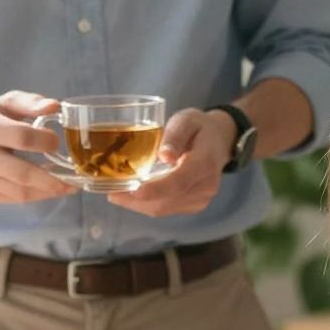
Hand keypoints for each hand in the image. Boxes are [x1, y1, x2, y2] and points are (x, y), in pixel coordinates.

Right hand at [0, 91, 76, 203]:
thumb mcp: (4, 103)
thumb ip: (30, 102)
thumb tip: (55, 106)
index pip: (21, 137)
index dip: (45, 141)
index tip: (56, 142)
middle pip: (22, 173)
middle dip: (52, 179)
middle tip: (74, 178)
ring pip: (20, 191)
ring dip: (48, 191)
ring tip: (67, 186)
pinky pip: (14, 198)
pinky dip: (36, 195)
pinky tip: (49, 188)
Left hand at [111, 107, 237, 217]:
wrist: (219, 140)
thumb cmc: (199, 127)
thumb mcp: (186, 120)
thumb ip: (175, 136)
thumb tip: (163, 156)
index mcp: (205, 163)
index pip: (179, 182)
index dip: (154, 189)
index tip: (131, 191)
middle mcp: (206, 186)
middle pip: (166, 201)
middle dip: (136, 200)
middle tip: (110, 191)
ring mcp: (201, 199)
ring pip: (163, 208)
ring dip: (138, 204)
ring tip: (116, 192)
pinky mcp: (194, 205)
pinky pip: (166, 209)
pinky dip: (146, 203)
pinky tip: (132, 194)